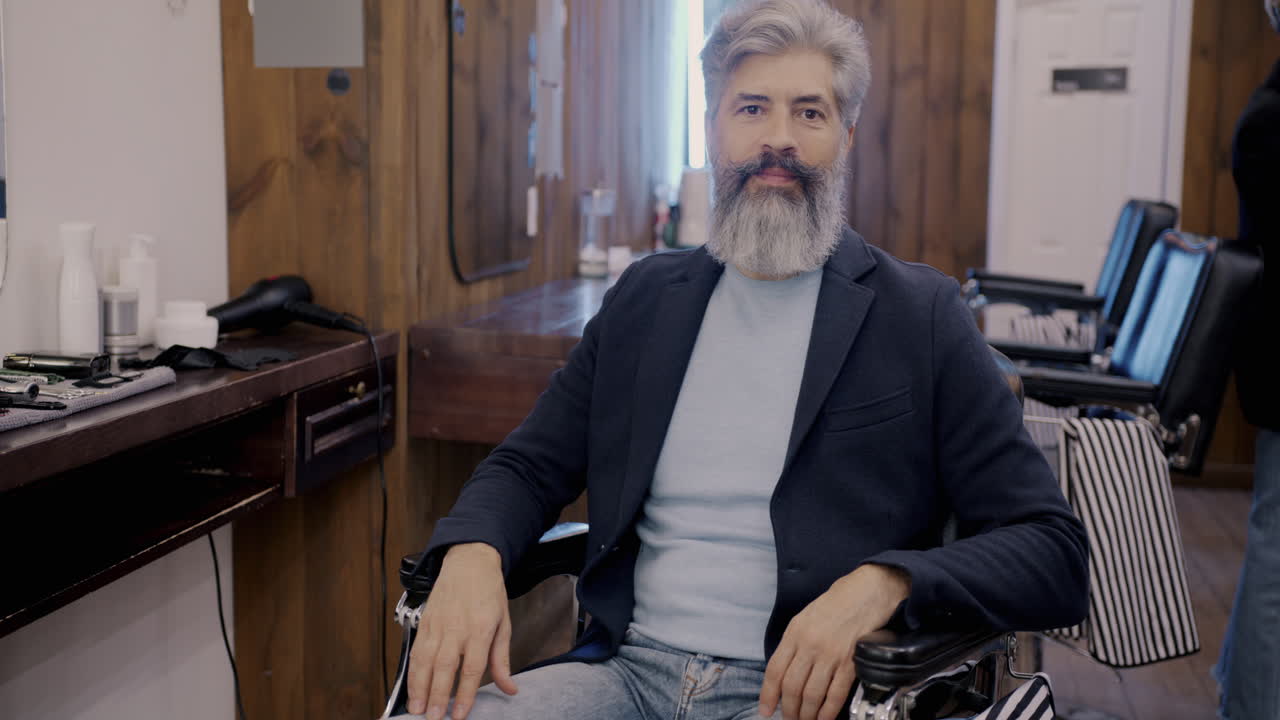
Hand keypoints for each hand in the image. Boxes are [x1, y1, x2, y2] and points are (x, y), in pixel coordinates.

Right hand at [406, 543, 517, 719]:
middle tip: (434, 718)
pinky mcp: (425, 621)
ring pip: (425, 660)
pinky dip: (413, 670)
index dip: (465, 694)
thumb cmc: (489, 592)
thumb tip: (509, 688)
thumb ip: (502, 659)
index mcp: (481, 628)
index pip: (472, 667)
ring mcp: (438, 624)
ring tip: (417, 709)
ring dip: (419, 687)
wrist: (469, 561)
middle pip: (444, 667)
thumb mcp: (504, 623)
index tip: (460, 715)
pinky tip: (412, 687)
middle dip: (437, 695)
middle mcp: (457, 627)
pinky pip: (416, 650)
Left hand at [758, 564, 910, 719]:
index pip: (775, 670)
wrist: (867, 591)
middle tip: (790, 719)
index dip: (768, 695)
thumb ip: (794, 644)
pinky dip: (828, 711)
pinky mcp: (851, 662)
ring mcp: (831, 654)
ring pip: (812, 694)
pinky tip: (823, 718)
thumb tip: (784, 674)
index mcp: (795, 632)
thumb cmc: (837, 604)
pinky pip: (835, 694)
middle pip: (792, 687)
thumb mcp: (806, 617)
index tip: (766, 710)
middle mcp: (810, 644)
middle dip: (789, 709)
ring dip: (807, 714)